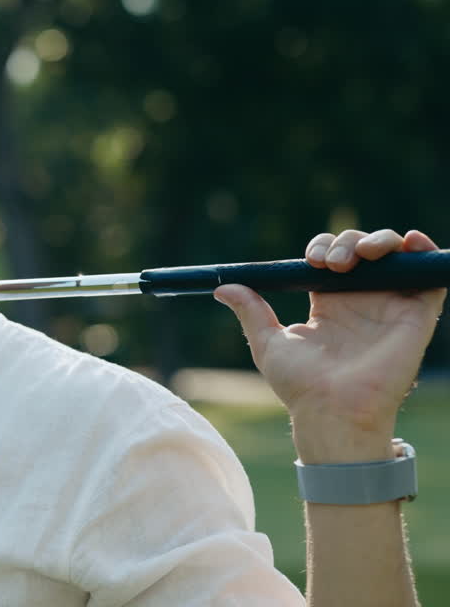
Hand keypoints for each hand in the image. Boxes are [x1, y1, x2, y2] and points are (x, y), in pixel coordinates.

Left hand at [214, 229, 444, 462]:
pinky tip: (411, 242)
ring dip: (381, 240)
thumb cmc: (300, 385)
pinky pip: (431, 277)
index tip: (311, 260)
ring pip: (395, 256)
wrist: (332, 409)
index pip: (331, 258)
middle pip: (362, 250)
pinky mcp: (416, 315)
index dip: (323, 247)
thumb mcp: (267, 342)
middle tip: (332, 263)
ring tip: (363, 254)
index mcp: (329, 305)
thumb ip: (251, 311)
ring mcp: (390, 306)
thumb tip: (221, 287)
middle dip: (347, 242)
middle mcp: (361, 302)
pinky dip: (425, 252)